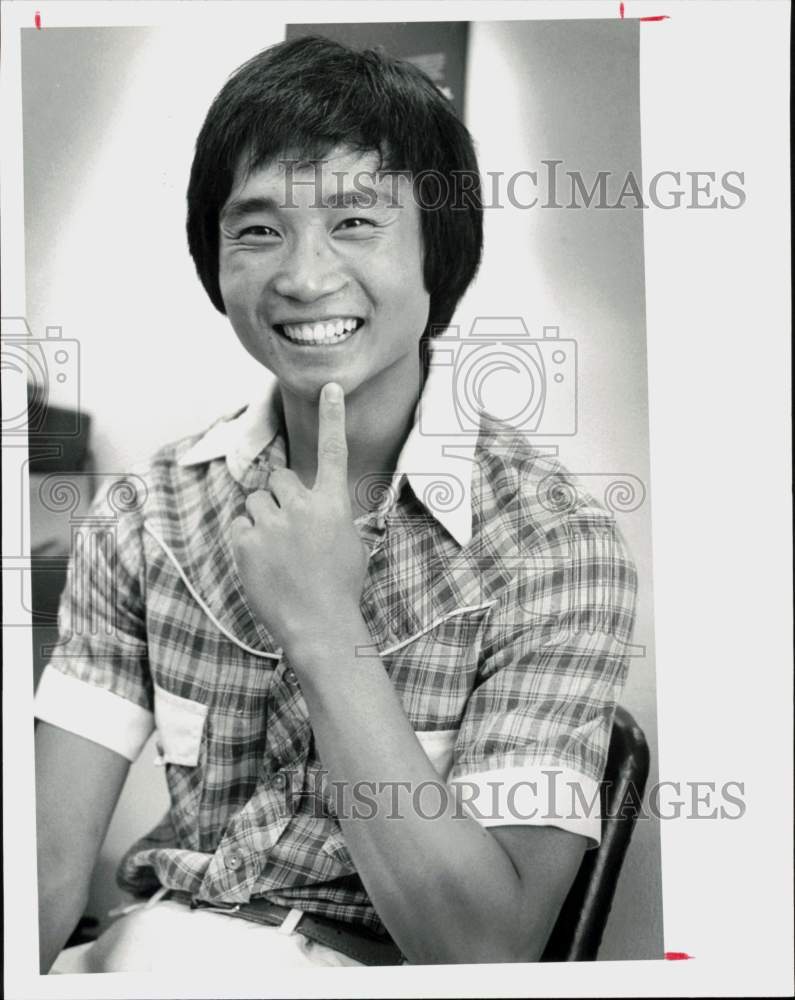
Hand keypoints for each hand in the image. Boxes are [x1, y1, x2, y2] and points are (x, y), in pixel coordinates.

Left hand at [231, 383, 367, 652]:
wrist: (319, 625)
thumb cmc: (340, 588)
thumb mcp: (349, 544)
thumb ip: (330, 517)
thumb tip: (314, 508)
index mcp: (332, 505)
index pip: (333, 451)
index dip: (332, 416)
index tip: (328, 387)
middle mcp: (301, 507)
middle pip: (277, 479)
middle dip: (277, 497)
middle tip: (286, 527)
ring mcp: (271, 523)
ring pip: (254, 502)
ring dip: (260, 519)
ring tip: (276, 552)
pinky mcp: (246, 542)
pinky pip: (238, 524)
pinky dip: (245, 539)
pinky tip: (261, 562)